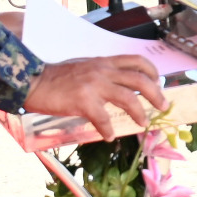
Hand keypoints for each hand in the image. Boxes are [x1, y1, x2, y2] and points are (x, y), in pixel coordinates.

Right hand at [25, 56, 167, 138]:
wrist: (34, 82)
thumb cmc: (56, 77)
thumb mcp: (84, 67)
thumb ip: (102, 74)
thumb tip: (117, 87)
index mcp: (104, 63)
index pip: (136, 61)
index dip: (152, 72)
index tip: (158, 82)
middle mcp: (103, 71)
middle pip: (140, 80)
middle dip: (156, 94)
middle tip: (162, 105)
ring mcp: (94, 86)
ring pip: (128, 99)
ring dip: (139, 113)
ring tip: (142, 123)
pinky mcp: (84, 102)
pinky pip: (104, 119)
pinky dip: (108, 130)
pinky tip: (108, 136)